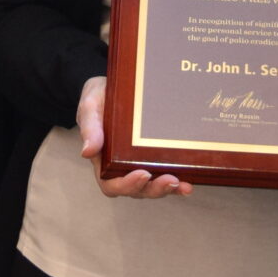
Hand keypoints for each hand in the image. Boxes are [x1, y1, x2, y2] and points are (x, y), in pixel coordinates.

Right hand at [76, 76, 191, 198]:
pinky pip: (164, 173)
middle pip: (136, 190)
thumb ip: (90, 127)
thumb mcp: (90, 107)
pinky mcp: (154, 156)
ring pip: (152, 186)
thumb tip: (87, 152)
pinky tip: (189, 181)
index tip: (142, 174)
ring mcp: (138, 163)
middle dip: (154, 189)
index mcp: (103, 159)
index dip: (127, 185)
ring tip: (183, 185)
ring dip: (168, 189)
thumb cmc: (98, 98)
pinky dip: (177, 181)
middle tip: (170, 180)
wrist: (114, 86)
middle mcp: (121, 167)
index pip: (111, 183)